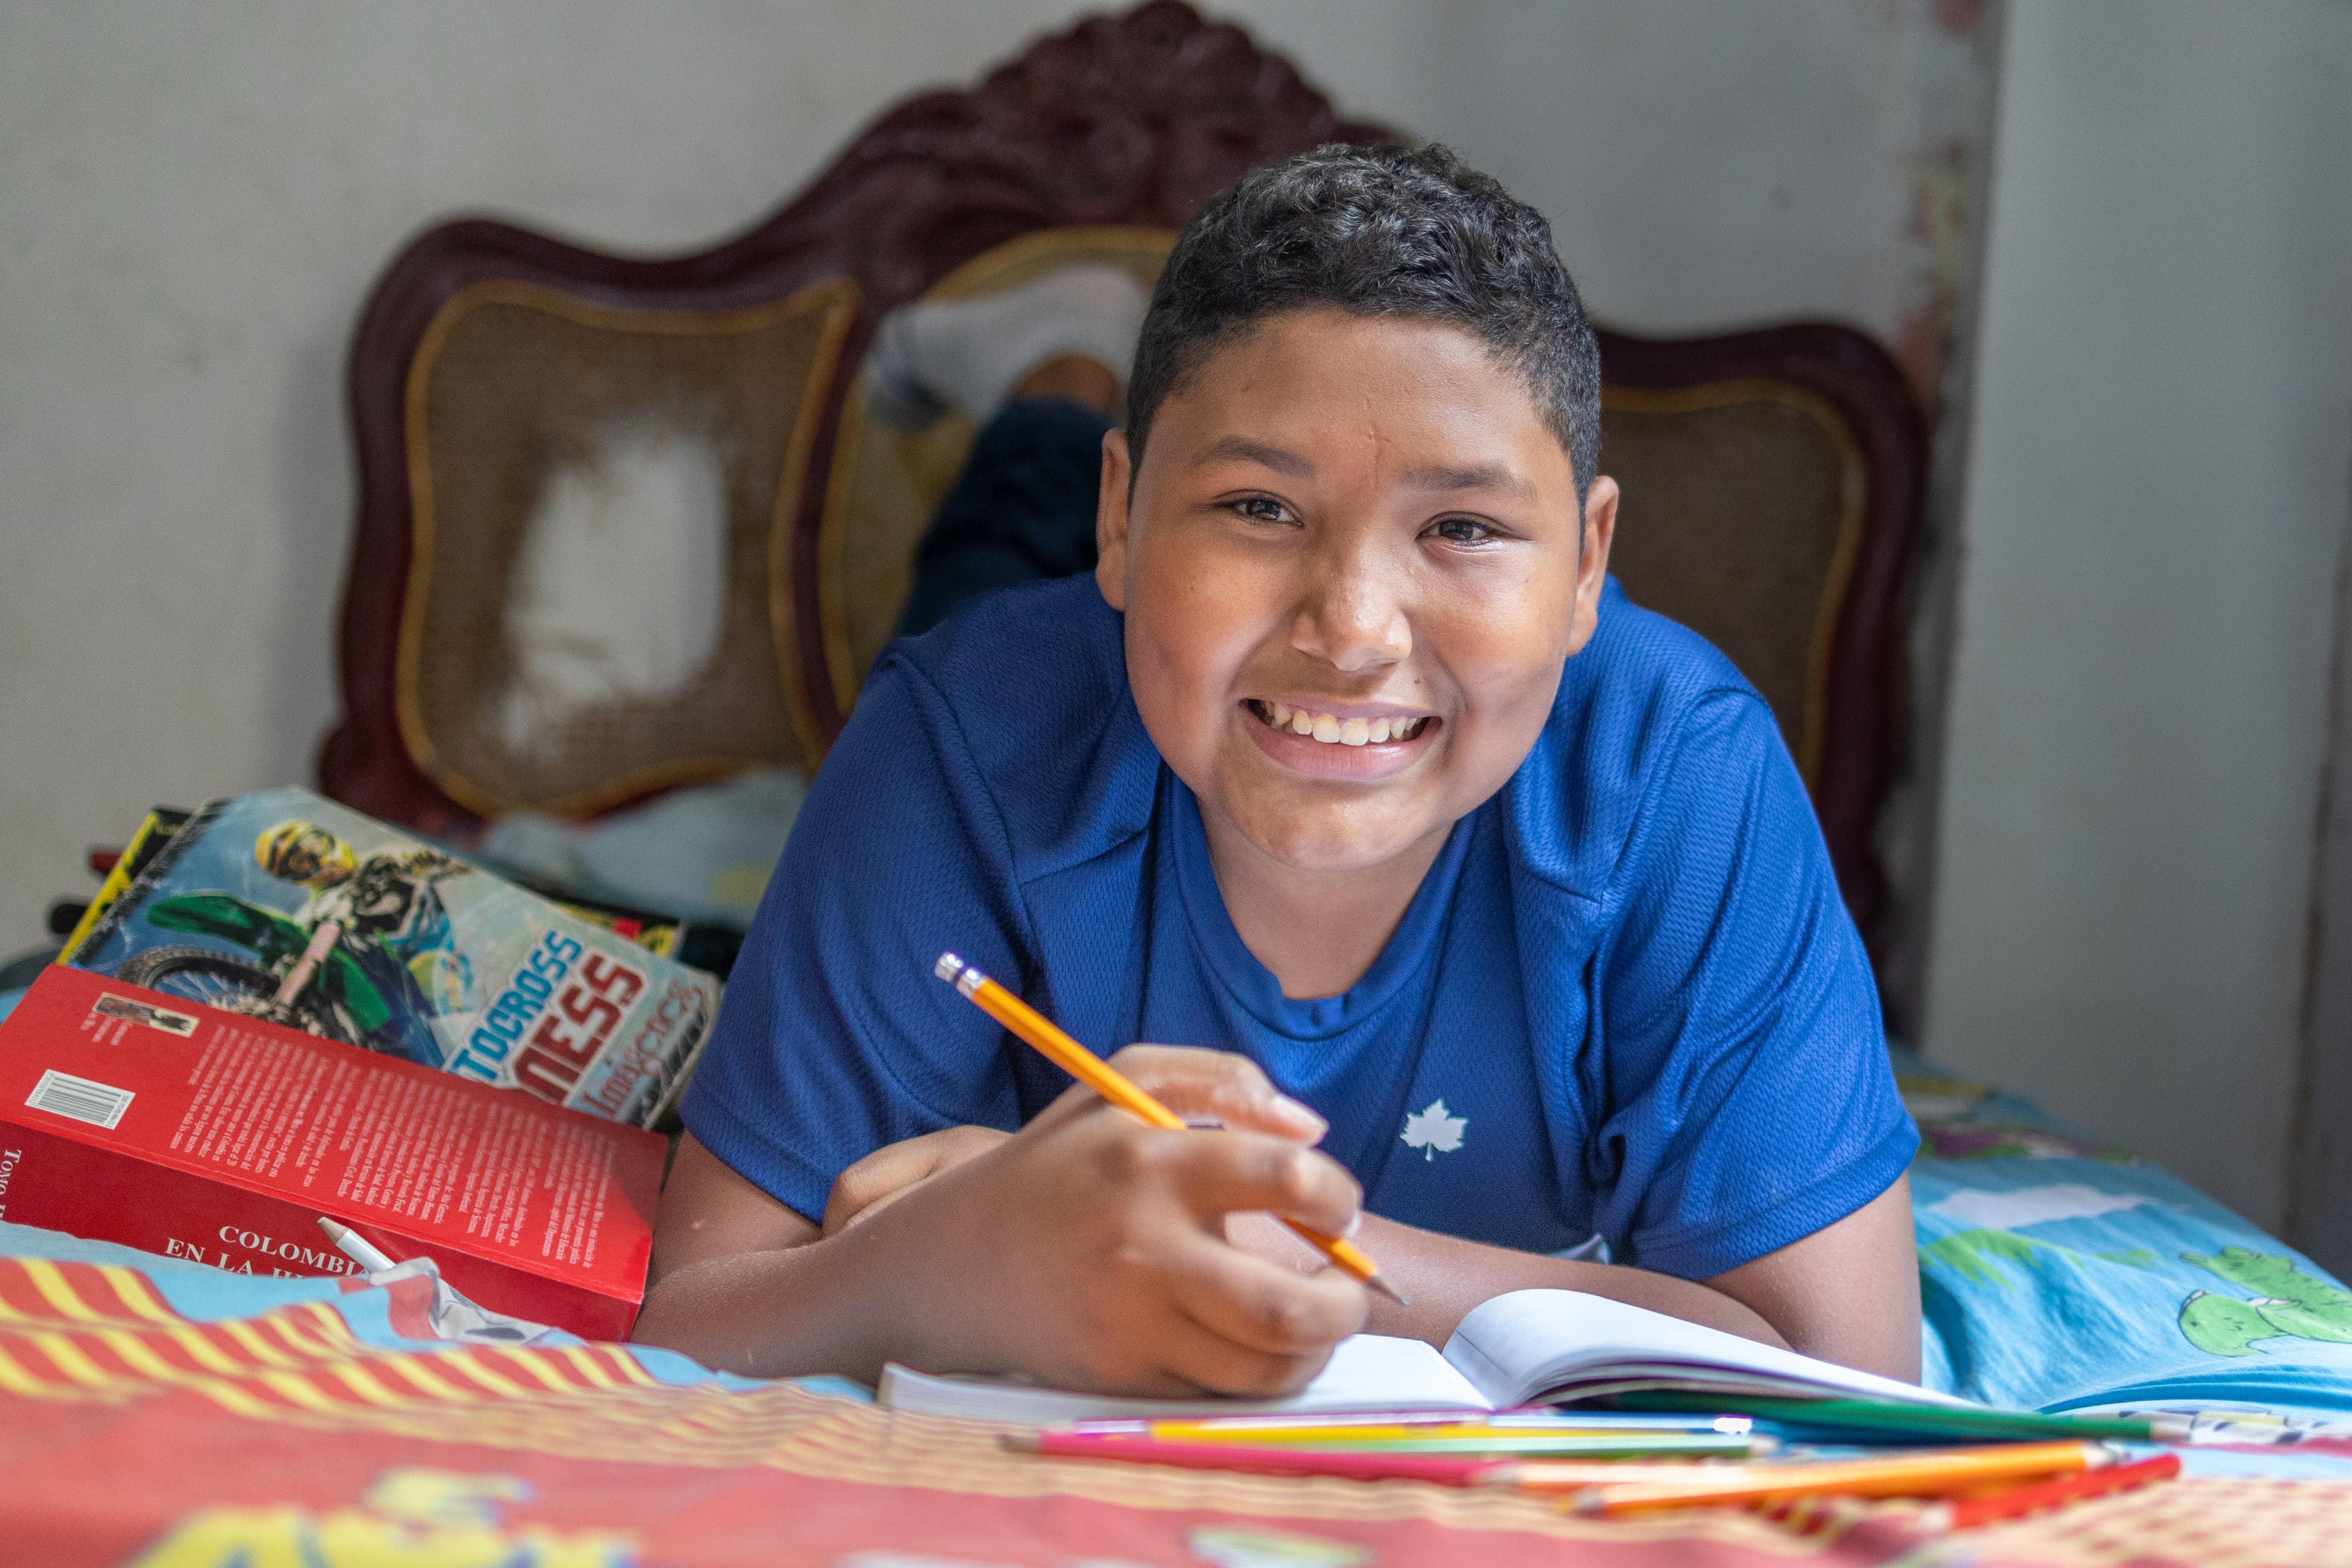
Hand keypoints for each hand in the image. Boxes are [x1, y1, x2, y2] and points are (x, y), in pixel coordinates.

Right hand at [845, 1045, 1365, 1396]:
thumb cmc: (1064, 1161)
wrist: (959, 1259)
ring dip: (1313, 1350)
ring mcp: (1132, 1323)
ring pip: (1263, 1365)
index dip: (1338, 1197)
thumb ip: (1224, 1080)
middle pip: (1288, 1309)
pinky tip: (1257, 1343)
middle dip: (1346, 1306)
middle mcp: (1144, 1249)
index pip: (1287, 1182)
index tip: (1339, 1206)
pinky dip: (1258, 1375)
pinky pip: (1220, 1392)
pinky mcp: (1121, 1377)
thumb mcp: (1125, 1082)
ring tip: (1316, 1322)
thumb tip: (1311, 1132)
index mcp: (1152, 1162)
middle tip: (1352, 1290)